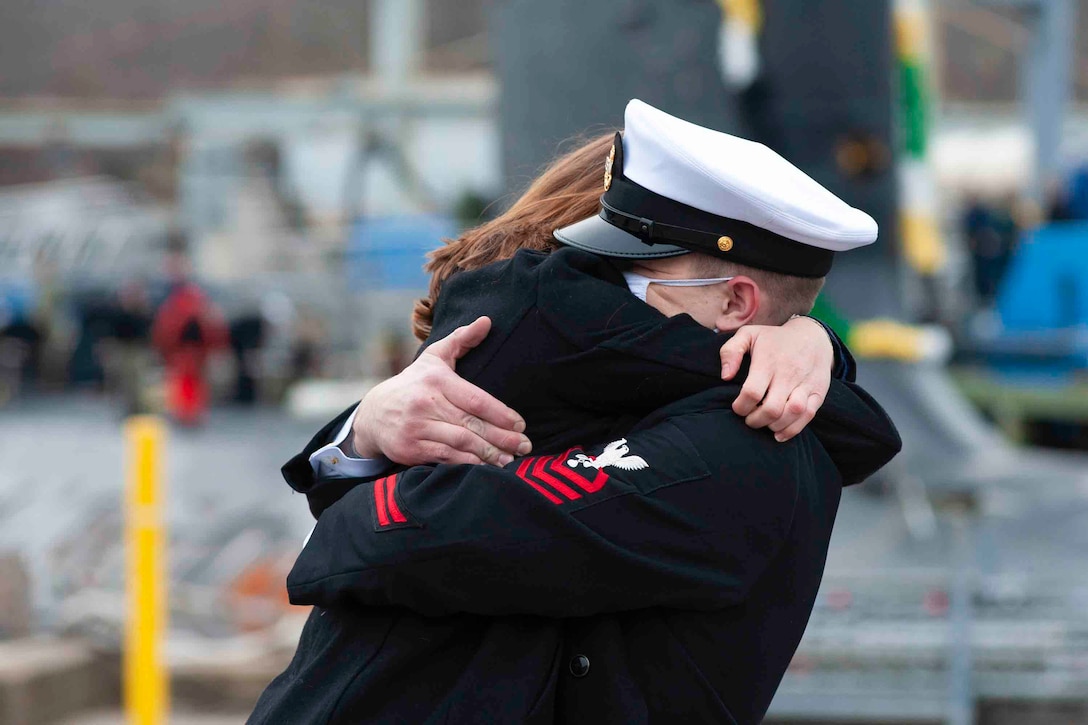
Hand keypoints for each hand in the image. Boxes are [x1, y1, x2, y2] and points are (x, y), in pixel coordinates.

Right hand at [352, 317, 531, 465]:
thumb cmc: (414, 383)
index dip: (501, 414)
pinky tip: (486, 467)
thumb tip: (488, 321)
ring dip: (489, 454)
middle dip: (502, 438)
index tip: (521, 425)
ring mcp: (417, 427)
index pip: (475, 399)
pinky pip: (446, 458)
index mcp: (436, 380)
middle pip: (471, 424)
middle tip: (525, 446)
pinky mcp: (410, 448)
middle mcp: (425, 403)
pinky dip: (468, 464)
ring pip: (461, 443)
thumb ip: (461, 339)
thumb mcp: (434, 357)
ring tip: (510, 459)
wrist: (374, 414)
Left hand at [719, 316, 832, 441]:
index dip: (741, 406)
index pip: (752, 392)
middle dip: (755, 420)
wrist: (813, 336)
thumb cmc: (774, 339)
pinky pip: (808, 416)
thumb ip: (730, 352)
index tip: (737, 407)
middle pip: (772, 408)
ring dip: (774, 426)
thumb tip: (725, 376)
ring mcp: (805, 384)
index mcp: (768, 361)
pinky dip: (793, 430)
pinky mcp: (818, 392)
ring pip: (792, 413)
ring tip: (764, 423)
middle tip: (749, 419)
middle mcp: (788, 374)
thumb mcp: (749, 335)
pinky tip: (779, 433)